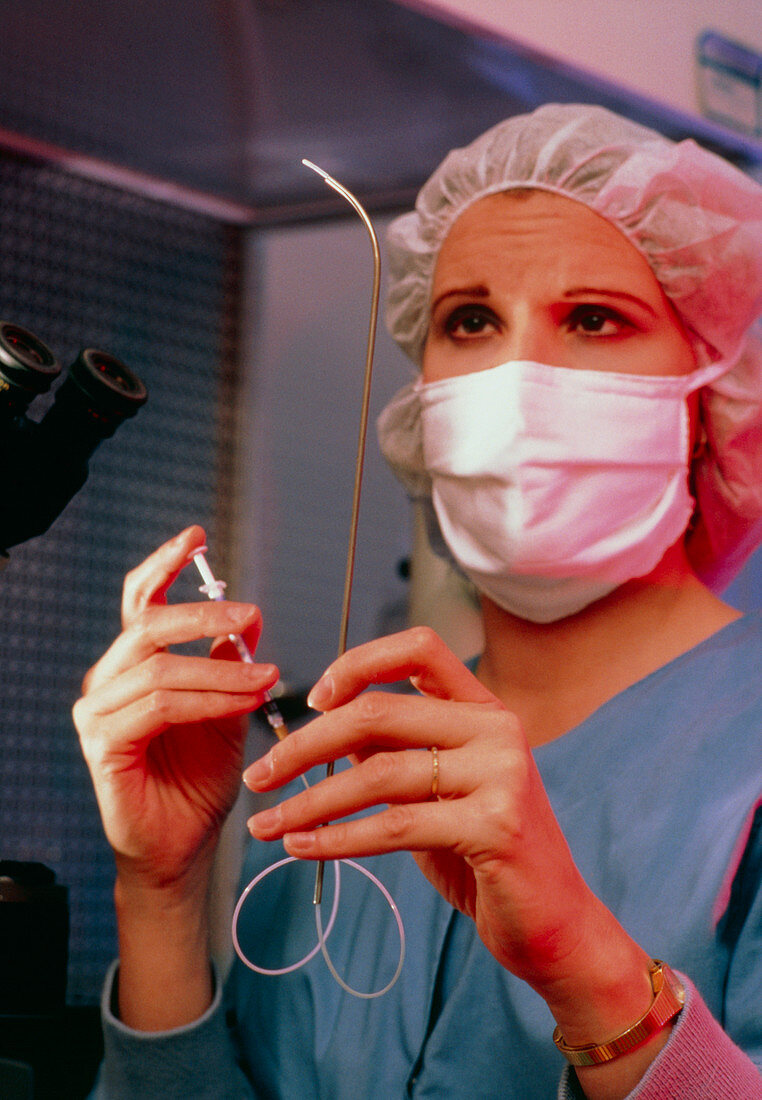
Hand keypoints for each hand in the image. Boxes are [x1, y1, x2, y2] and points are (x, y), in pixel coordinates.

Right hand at [74, 526, 279, 898]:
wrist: (182, 847)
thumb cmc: (197, 781)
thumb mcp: (226, 708)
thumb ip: (231, 664)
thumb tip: (250, 618)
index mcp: (133, 665)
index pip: (140, 600)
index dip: (165, 563)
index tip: (197, 536)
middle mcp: (107, 681)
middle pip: (148, 625)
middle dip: (205, 614)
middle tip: (251, 616)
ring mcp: (99, 712)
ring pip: (161, 667)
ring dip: (220, 669)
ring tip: (266, 677)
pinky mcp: (104, 744)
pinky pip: (161, 706)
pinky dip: (209, 699)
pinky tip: (244, 701)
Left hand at [243, 626, 619, 997]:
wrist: (552, 922)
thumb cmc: (483, 851)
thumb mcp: (437, 789)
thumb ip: (393, 752)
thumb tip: (322, 732)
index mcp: (483, 708)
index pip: (419, 646)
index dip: (358, 663)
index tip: (313, 699)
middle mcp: (497, 728)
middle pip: (379, 713)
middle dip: (306, 746)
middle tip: (261, 776)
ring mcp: (502, 774)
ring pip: (378, 774)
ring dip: (309, 801)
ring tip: (267, 825)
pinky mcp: (496, 826)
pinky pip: (395, 826)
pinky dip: (338, 838)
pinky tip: (303, 848)